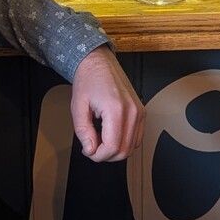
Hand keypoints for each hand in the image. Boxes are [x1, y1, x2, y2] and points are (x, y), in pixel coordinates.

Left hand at [70, 46, 144, 161]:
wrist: (98, 63)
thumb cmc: (88, 80)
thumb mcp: (78, 107)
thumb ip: (83, 131)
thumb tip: (90, 150)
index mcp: (116, 109)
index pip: (113, 147)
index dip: (98, 156)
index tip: (87, 151)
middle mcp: (132, 111)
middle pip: (124, 151)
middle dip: (106, 155)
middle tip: (91, 147)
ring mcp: (139, 112)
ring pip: (132, 147)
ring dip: (115, 150)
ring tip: (100, 139)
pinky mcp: (141, 112)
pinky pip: (136, 137)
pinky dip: (124, 142)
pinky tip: (110, 135)